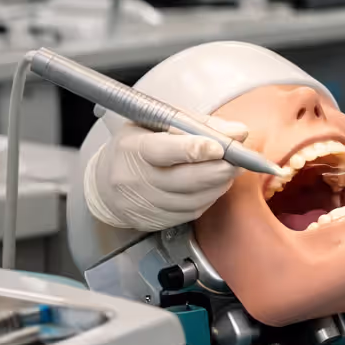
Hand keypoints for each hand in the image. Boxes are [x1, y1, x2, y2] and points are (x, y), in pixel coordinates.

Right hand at [82, 115, 249, 231]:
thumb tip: (238, 131)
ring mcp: (144, 204)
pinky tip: (213, 185)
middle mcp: (136, 179)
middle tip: (240, 160)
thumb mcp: (159, 122)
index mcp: (134, 148)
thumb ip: (199, 124)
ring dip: (219, 185)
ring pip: (193, 199)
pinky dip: (208, 198)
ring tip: (229, 170)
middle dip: (220, 169)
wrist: (103, 183)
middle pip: (185, 179)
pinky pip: (190, 212)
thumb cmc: (137, 144)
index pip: (165, 151)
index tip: (221, 147)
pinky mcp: (153, 222)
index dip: (196, 150)